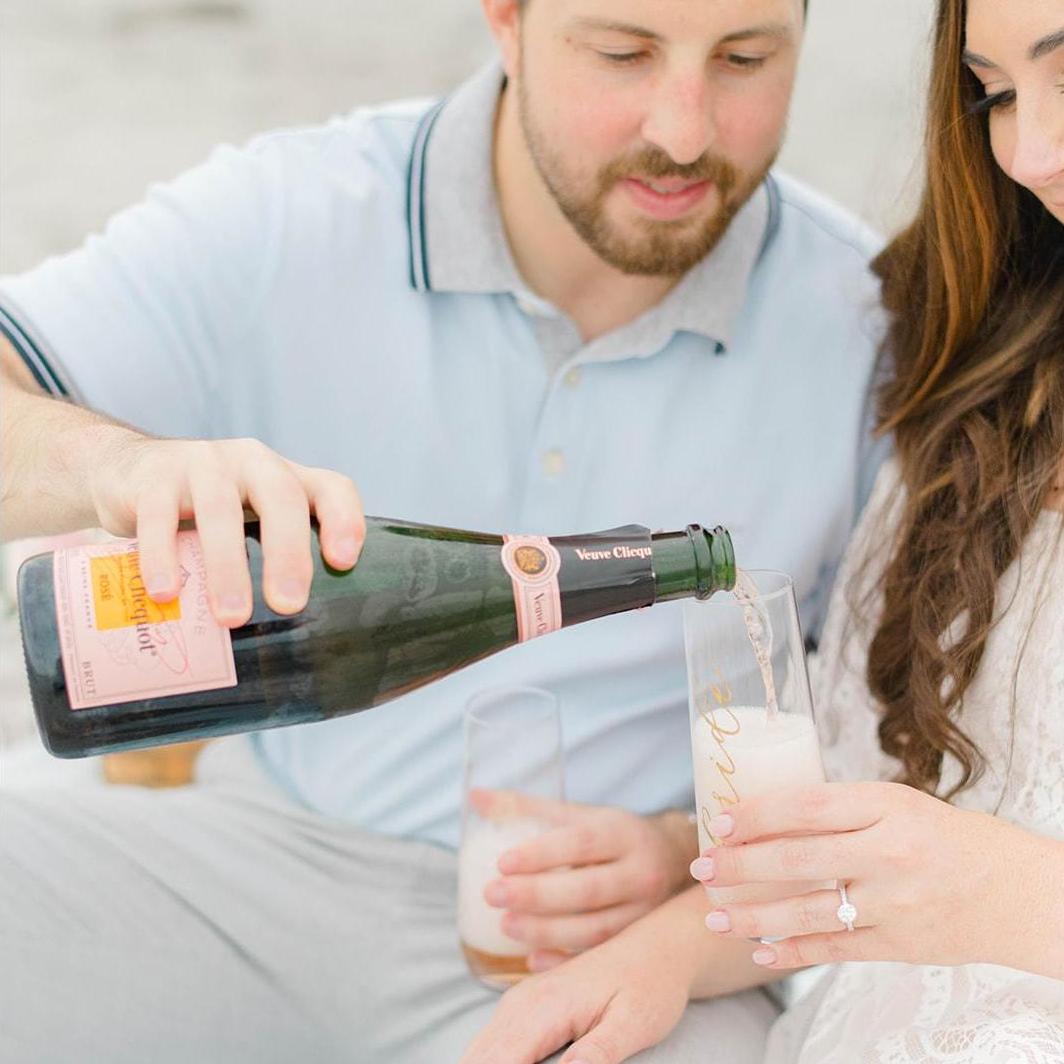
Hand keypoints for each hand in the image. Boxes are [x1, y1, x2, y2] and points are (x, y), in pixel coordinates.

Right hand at [89, 434, 364, 623]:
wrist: (124, 470)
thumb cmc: (205, 510)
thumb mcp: (247, 524)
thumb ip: (272, 564)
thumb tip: (295, 646)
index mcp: (287, 479)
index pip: (332, 489)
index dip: (345, 521)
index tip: (344, 563)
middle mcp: (253, 464)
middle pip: (282, 498)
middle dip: (288, 553)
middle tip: (289, 605)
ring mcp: (204, 464)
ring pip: (219, 511)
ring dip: (227, 567)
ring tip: (230, 617)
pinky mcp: (154, 477)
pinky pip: (159, 516)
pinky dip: (162, 556)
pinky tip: (166, 593)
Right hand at [461, 925, 690, 1063]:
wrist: (656, 949)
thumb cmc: (650, 986)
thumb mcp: (635, 1024)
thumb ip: (598, 1054)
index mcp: (544, 1008)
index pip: (497, 1061)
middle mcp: (522, 1002)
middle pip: (478, 1058)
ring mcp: (520, 1002)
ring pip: (480, 1051)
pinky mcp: (524, 1007)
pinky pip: (493, 1043)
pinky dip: (496, 1062)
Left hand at [471, 789, 695, 969]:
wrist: (676, 859)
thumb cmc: (615, 835)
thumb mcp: (582, 815)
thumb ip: (531, 808)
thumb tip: (476, 796)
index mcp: (621, 833)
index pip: (581, 843)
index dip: (542, 854)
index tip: (502, 862)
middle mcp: (638, 872)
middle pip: (587, 889)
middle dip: (537, 896)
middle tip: (493, 895)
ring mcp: (643, 912)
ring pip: (595, 928)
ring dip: (547, 931)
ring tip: (507, 926)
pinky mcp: (640, 941)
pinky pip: (602, 957)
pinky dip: (566, 961)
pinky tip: (532, 960)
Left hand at [690, 780, 1034, 970]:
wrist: (1009, 888)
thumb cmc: (938, 834)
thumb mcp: (892, 802)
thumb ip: (837, 809)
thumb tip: (761, 813)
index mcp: (885, 806)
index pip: (806, 807)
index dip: (756, 815)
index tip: (719, 822)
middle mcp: (887, 854)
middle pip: (797, 860)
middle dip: (740, 866)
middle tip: (701, 869)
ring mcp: (893, 903)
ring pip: (808, 912)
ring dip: (753, 916)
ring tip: (713, 917)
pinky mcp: (898, 944)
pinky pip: (834, 949)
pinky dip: (792, 952)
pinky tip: (759, 952)